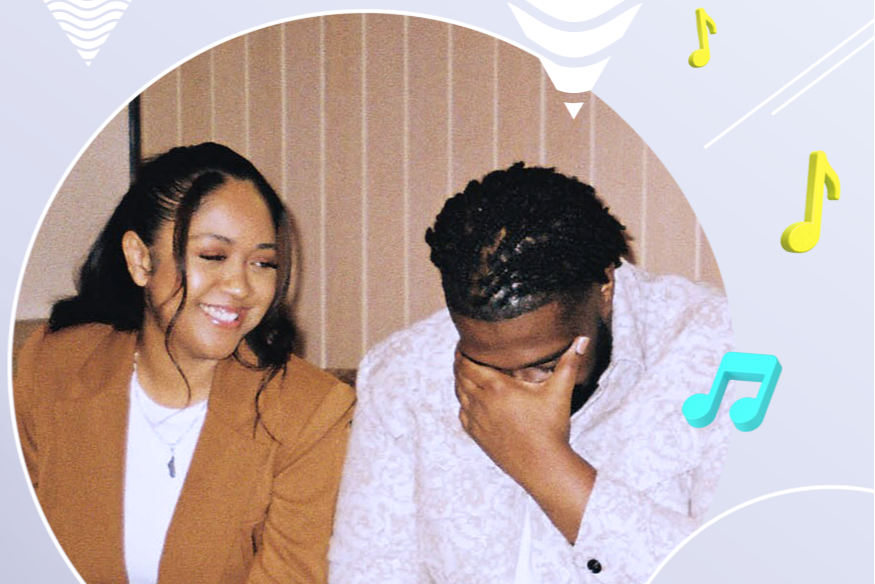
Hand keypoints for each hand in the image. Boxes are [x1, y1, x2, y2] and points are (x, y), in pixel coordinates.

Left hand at [454, 336, 597, 543]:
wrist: (542, 466)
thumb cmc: (551, 428)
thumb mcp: (559, 392)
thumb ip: (569, 363)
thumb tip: (582, 339)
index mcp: (496, 387)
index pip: (467, 363)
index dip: (463, 351)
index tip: (466, 343)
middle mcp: (481, 401)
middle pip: (460, 376)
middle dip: (461, 363)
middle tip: (466, 354)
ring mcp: (477, 420)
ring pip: (459, 394)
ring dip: (461, 382)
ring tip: (467, 373)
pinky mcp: (477, 435)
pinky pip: (462, 413)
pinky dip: (463, 403)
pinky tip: (471, 399)